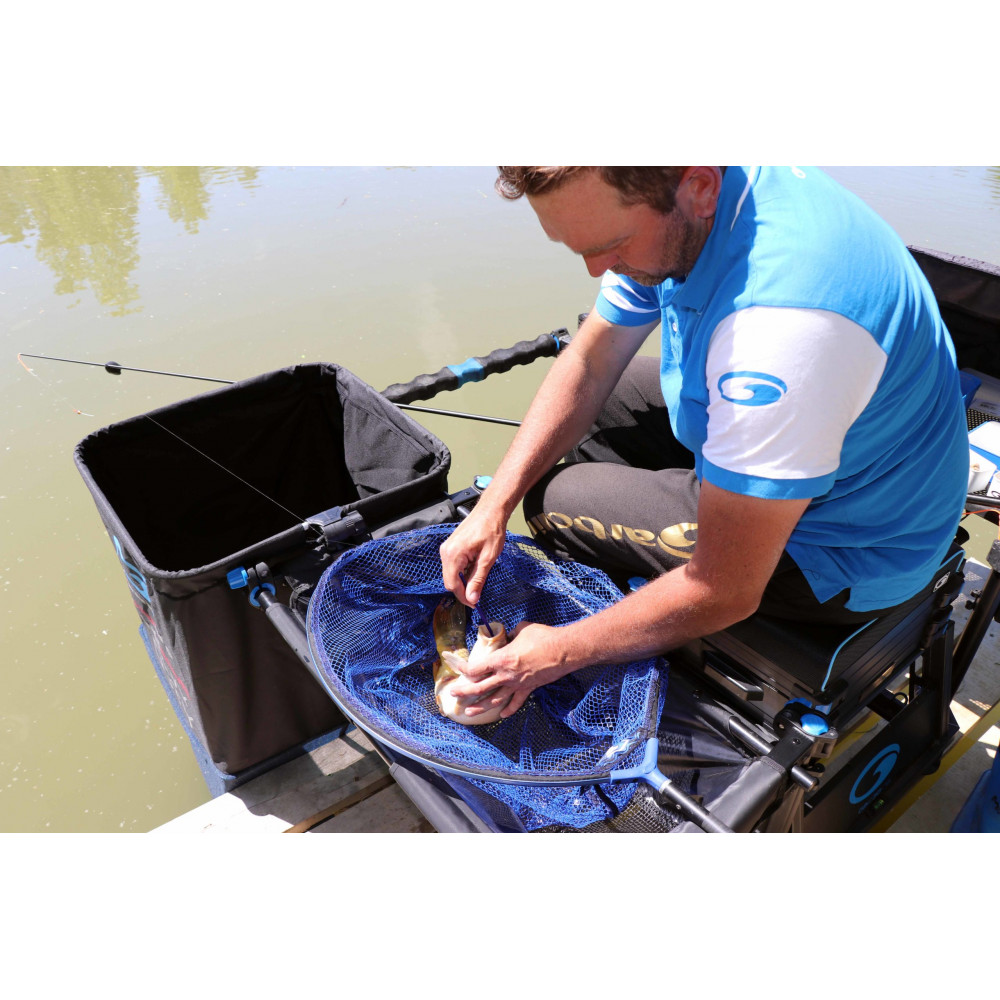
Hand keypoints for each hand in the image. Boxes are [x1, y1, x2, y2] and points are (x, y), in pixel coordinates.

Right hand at [440, 504, 507, 606]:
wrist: (491, 511)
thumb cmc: (492, 530)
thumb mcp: (488, 558)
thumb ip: (478, 579)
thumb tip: (472, 598)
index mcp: (453, 555)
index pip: (452, 585)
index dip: (463, 597)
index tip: (475, 604)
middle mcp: (445, 552)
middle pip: (450, 580)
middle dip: (463, 590)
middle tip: (479, 595)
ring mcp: (446, 548)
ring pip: (451, 574)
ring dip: (464, 580)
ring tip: (479, 577)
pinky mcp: (450, 547)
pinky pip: (453, 565)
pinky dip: (463, 571)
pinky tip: (475, 568)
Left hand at [445, 622, 572, 718]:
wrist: (564, 651)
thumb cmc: (543, 637)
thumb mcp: (522, 629)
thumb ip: (511, 635)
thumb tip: (509, 635)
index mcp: (501, 659)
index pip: (475, 668)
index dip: (462, 668)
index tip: (454, 666)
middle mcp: (506, 675)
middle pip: (479, 687)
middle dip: (464, 692)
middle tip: (453, 694)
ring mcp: (517, 684)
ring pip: (494, 699)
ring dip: (480, 706)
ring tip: (469, 712)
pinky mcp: (529, 689)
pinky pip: (516, 702)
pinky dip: (508, 710)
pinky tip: (501, 714)